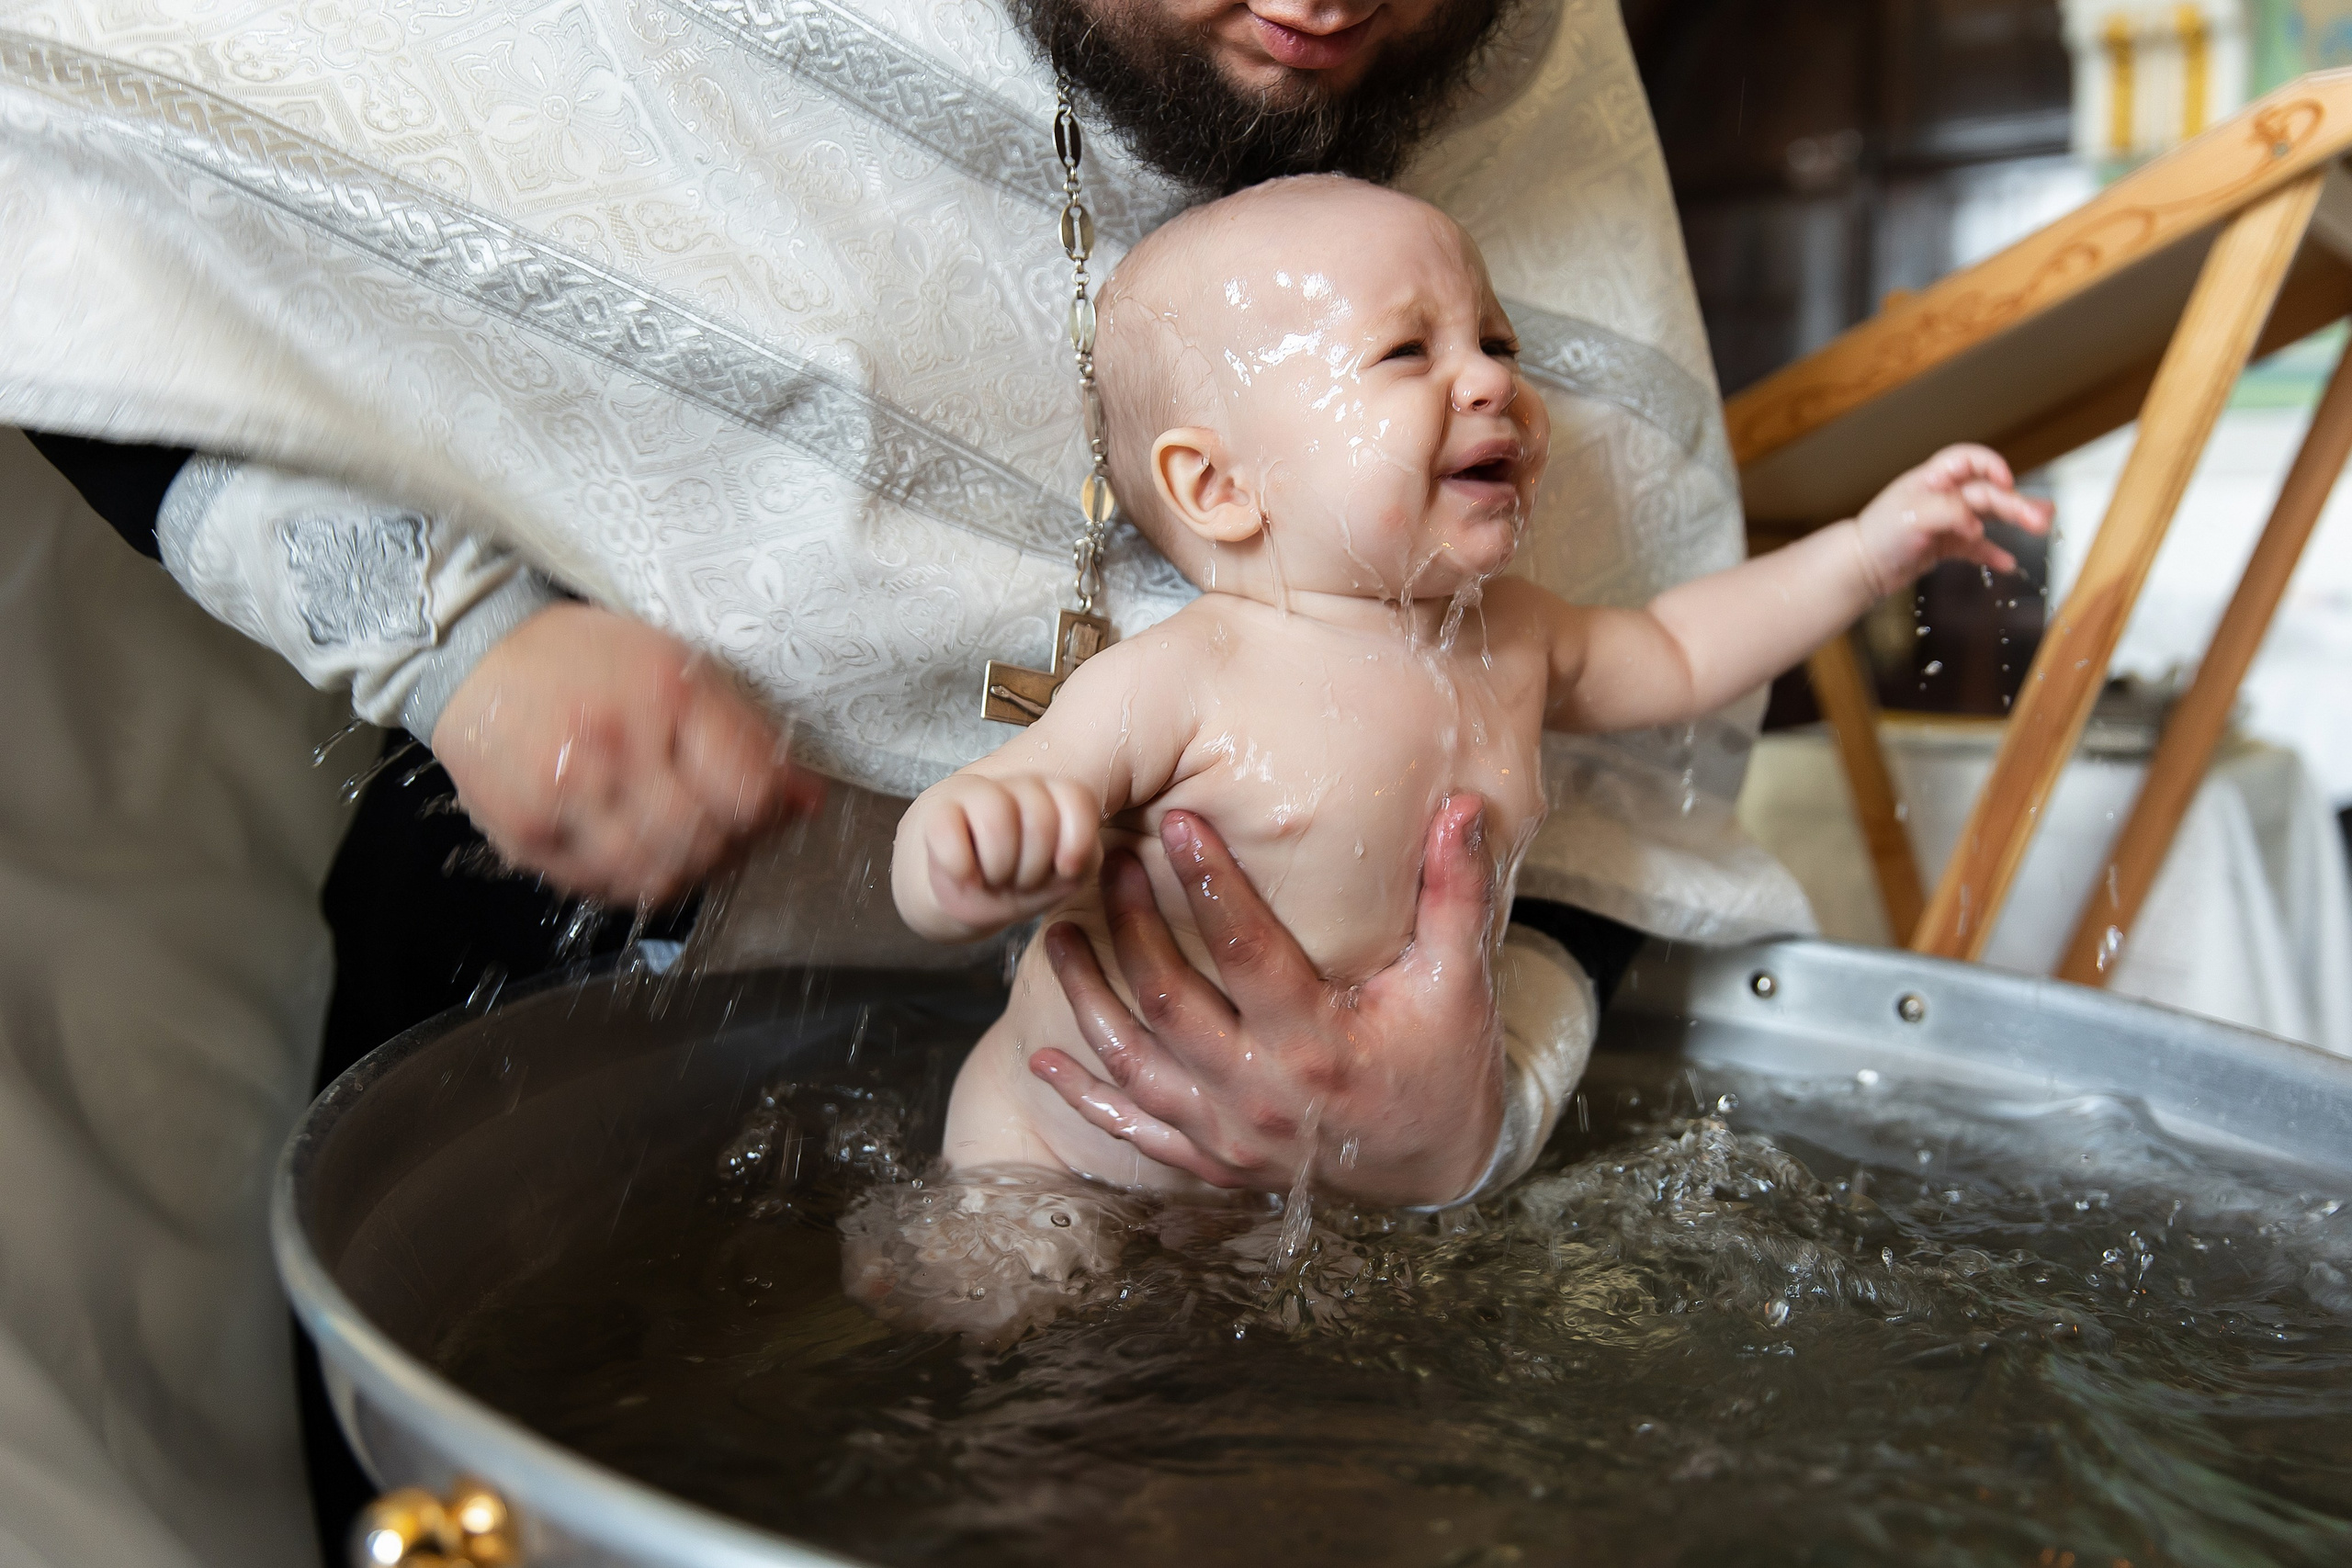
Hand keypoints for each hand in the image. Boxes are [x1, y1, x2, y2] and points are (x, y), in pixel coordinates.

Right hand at [432, 602, 823, 904]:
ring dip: (688, 872)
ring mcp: (565, 799)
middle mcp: (614, 749)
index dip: (771, 812)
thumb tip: (807, 800)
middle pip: (704, 842)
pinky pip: (604, 888)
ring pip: (657, 878)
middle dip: (733, 847)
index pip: (747, 792)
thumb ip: (747, 736)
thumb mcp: (678, 667)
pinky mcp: (528, 836)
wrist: (476, 658)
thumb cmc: (588, 658)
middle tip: (732, 832)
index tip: (771, 808)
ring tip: (687, 845)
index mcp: (663, 696)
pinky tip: (641, 852)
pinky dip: (636, 882)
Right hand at [893, 773, 1103, 942]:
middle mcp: (1016, 786)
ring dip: (998, 869)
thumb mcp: (1058, 879)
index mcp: (1052, 796)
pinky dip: (960, 868)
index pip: (1075, 798)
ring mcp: (973, 793)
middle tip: (1019, 882)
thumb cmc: (1015, 884)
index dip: (1075, 842)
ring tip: (992, 880)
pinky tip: (964, 878)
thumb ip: (1080, 862)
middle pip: (1039, 818)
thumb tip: (1068, 862)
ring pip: (996, 820)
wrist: (959, 895)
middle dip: (1033, 868)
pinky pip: (949, 833)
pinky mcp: (934, 811)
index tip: (1063, 870)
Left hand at [1029, 797, 1504, 1207]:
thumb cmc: (1445, 1065)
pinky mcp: (1213, 1161)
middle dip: (1130, 926)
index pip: (1247, 950)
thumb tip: (1465, 806)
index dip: (1210, 881)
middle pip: (1169, 1002)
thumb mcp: (1460, 980)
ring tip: (1056, 935)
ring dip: (1087, 998)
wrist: (1440, 1171)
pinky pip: (1135, 1127)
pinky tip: (1041, 1059)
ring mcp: (1230, 1136)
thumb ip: (1455, 891)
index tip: (1179, 820)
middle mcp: (1261, 1095)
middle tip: (1105, 862)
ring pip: (1133, 1063)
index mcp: (1317, 1046)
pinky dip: (1085, 1095)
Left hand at [1851, 444, 2053, 594]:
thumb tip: (1977, 526)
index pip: (1968, 460)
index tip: (2006, 482)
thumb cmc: (1880, 535)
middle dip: (2016, 503)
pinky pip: (1975, 547)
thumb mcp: (1913, 516)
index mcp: (1932, 480)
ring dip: (2015, 520)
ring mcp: (1946, 520)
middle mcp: (1942, 496)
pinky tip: (2007, 563)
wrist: (1860, 568)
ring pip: (1988, 516)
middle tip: (2042, 518)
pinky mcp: (1944, 545)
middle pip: (1987, 492)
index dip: (1990, 465)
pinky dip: (1991, 554)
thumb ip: (1950, 513)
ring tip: (2042, 525)